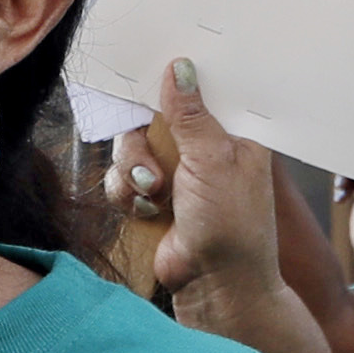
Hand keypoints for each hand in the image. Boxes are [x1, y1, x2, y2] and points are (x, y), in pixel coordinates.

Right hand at [139, 61, 285, 332]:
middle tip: (154, 168)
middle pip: (151, 115)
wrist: (215, 286)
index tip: (143, 74)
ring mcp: (176, 171)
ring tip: (154, 195)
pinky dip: (127, 194)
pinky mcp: (152, 195)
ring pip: (130, 146)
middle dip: (143, 142)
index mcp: (232, 131)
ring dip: (133, 171)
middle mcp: (203, 146)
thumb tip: (180, 66)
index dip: (169, 82)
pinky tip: (148, 211)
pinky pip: (121, 176)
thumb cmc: (232, 225)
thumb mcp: (213, 161)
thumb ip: (191, 114)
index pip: (198, 89)